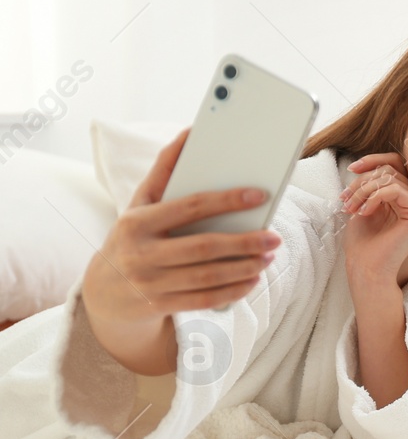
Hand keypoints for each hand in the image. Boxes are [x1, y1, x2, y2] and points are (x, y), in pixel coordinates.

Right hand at [81, 127, 281, 374]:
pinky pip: (203, 300)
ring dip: (244, 268)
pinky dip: (232, 291)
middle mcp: (140, 253)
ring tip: (268, 257)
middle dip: (244, 242)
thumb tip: (190, 132)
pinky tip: (252, 280)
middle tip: (274, 238)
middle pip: (203, 247)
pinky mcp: (158, 306)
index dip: (227, 200)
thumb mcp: (140, 203)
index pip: (190, 207)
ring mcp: (148, 283)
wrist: (102, 293)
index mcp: (137, 222)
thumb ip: (165, 170)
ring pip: (206, 277)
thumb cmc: (133, 236)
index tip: (260, 195)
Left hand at [339, 153, 407, 285]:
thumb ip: (370, 184)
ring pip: (391, 177)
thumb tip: (366, 164)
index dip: (373, 161)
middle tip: (345, 201)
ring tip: (351, 208)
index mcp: (404, 196)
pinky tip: (364, 212)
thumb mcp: (363, 204)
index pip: (394, 164)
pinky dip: (375, 197)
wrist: (366, 269)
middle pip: (390, 169)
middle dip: (362, 181)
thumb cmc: (363, 243)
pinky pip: (397, 190)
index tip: (351, 169)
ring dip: (364, 190)